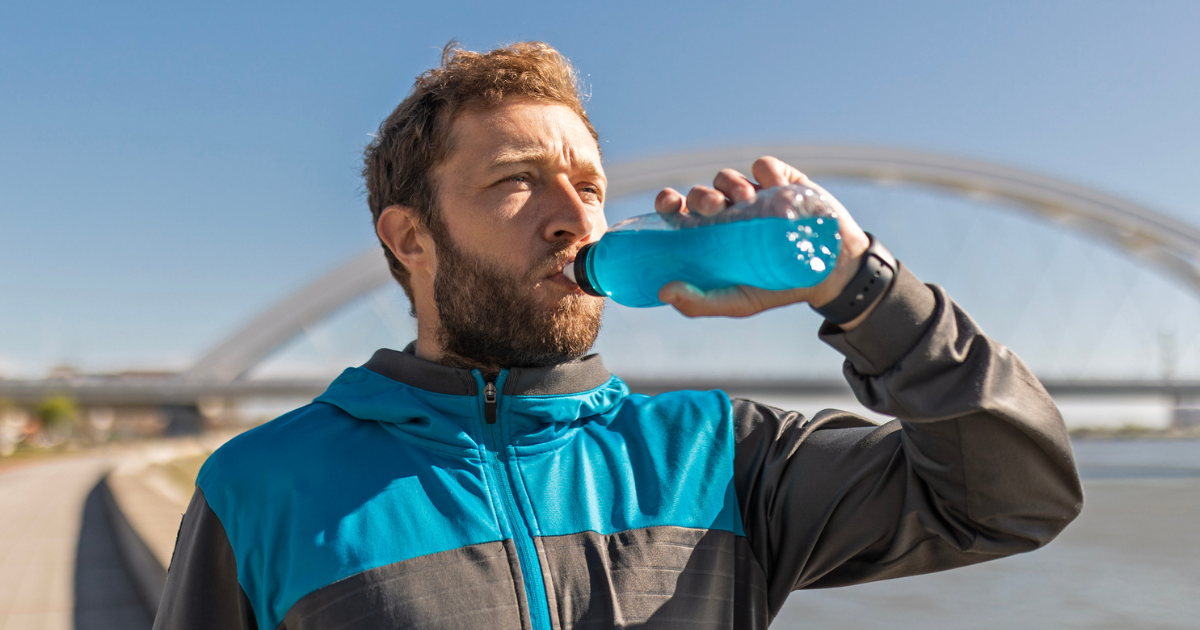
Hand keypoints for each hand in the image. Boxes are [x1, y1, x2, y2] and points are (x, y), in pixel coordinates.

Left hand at [653, 156, 873, 326]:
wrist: (829, 274)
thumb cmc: (777, 288)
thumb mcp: (738, 301)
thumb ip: (700, 302)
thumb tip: (664, 291)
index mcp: (709, 236)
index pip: (677, 211)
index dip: (668, 202)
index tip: (670, 204)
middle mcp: (727, 212)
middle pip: (699, 193)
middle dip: (701, 196)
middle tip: (714, 208)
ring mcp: (753, 194)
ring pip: (727, 177)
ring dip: (732, 185)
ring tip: (749, 203)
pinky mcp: (781, 181)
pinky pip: (764, 165)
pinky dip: (767, 172)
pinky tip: (777, 188)